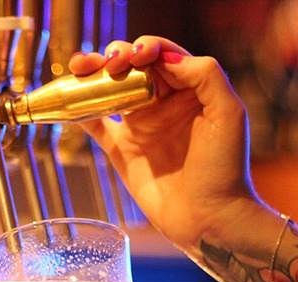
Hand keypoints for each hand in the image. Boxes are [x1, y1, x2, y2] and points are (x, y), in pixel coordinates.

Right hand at [69, 36, 263, 249]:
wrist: (209, 218)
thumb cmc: (225, 169)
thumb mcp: (228, 113)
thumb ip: (205, 75)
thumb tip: (165, 58)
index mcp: (190, 90)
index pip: (163, 55)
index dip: (146, 48)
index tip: (136, 57)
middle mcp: (163, 104)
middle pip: (132, 66)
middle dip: (116, 55)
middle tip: (109, 64)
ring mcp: (140, 127)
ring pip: (110, 89)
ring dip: (92, 74)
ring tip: (80, 68)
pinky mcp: (122, 151)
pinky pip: (94, 125)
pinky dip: (79, 111)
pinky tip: (69, 100)